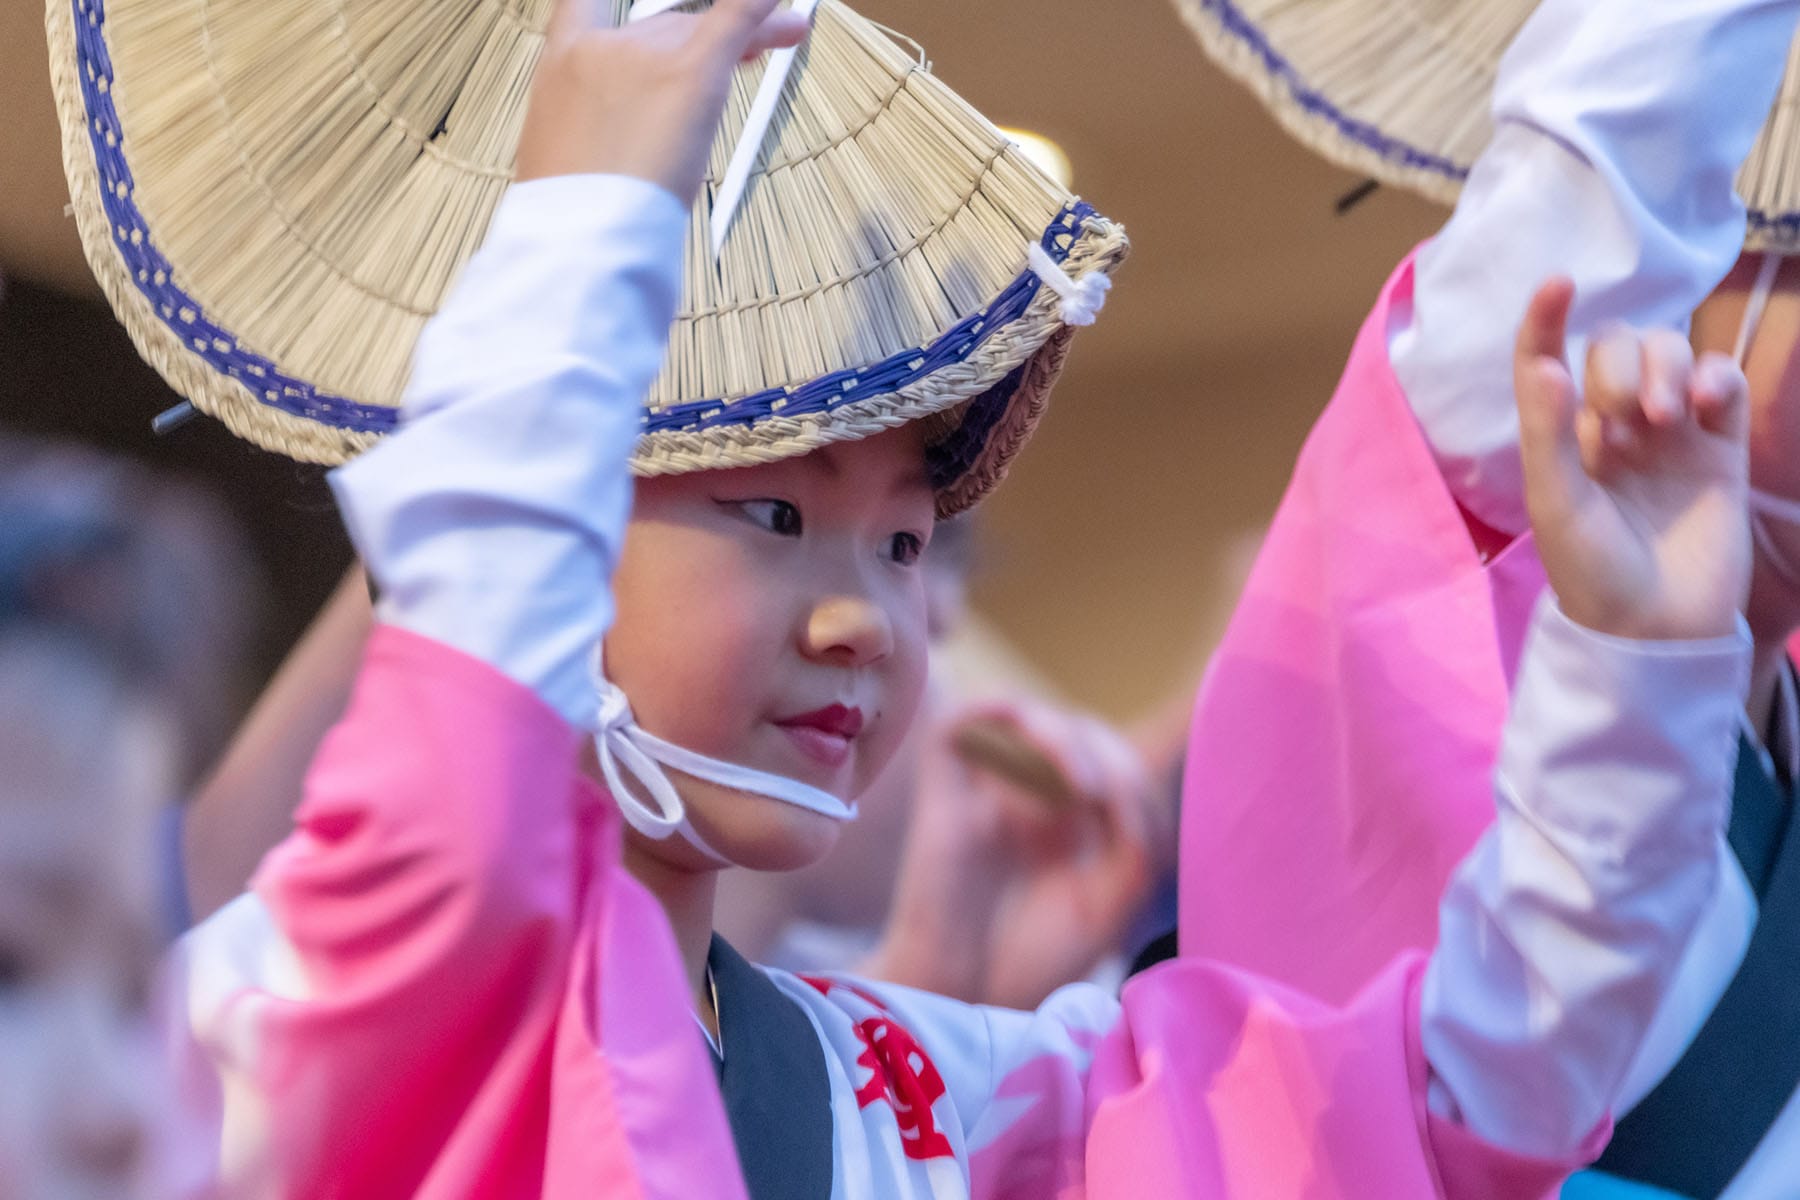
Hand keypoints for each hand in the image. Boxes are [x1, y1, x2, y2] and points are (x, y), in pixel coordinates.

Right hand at [515, 0, 810, 200]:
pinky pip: (736, 18)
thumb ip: (598, 132)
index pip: (585, 8)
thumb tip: (620, 144)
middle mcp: (601, 48)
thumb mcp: (565, 163)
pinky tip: (789, 13)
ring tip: (786, 32)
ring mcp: (646, 55)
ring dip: (751, 31)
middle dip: (703, 33)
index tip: (652, 13)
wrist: (580, 236)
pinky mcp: (692, 72)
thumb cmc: (572, 217)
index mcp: (560, 67)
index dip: (610, 5)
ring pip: (704, 28)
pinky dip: (761, 9)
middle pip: (666, 25)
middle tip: (748, 51)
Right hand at [868, 698, 1153, 1008]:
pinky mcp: (942, 794)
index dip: (1135, 775)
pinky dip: (1006, 716)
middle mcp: (1023, 799)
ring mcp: (981, 793)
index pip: (1107, 759)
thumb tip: (1125, 784)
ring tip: (1089, 791)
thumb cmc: (1033, 965)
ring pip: (1026, 718)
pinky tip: (1048, 759)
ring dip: (1068, 739)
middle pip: (1074, 731)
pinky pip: (960, 721)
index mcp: (1066, 825)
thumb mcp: (1115, 899)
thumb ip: (1137, 837)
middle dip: (1111, 755)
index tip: (1143, 829)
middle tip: (1120, 806)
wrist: (966, 1000)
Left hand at [1515, 277, 1751, 640]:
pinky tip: (1705, 403)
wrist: (1657, 627)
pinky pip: (1722, 385)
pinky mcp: (1720, 448)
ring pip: (1670, 355)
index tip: (1558, 283)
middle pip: (1618, 348)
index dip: (1548, 319)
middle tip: (1625, 419)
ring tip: (1661, 417)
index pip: (1548, 359)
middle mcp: (1613, 427)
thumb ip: (1548, 432)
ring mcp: (1670, 434)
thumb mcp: (1556, 502)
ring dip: (1665, 366)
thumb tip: (1544, 363)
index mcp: (1563, 437)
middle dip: (1619, 363)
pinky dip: (1715, 377)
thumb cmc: (1593, 571)